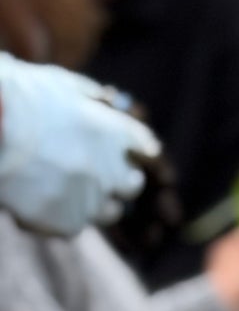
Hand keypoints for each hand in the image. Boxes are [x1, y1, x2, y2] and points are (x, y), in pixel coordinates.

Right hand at [0, 56, 159, 237]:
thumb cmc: (20, 98)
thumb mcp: (62, 84)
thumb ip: (91, 98)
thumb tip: (106, 102)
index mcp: (116, 134)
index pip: (146, 148)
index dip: (133, 152)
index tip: (123, 153)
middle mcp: (113, 171)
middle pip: (131, 186)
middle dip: (117, 181)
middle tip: (89, 174)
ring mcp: (93, 201)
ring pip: (104, 211)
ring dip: (87, 203)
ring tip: (54, 186)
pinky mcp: (69, 224)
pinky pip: (69, 226)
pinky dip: (53, 217)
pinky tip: (30, 199)